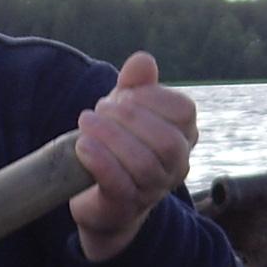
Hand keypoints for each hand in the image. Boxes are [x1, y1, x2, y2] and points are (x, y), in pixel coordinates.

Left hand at [71, 51, 196, 262]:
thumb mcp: (126, 110)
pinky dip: (99, 160)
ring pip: (143, 164)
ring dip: (110, 137)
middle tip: (99, 110)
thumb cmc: (120, 147)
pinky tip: (82, 145)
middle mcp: (176, 166)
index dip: (152, 97)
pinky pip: (119, 184)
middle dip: (129, 118)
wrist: (102, 199)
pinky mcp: (126, 206)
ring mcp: (153, 189)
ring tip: (85, 124)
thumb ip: (135, 85)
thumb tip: (143, 60)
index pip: (184, 111)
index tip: (122, 95)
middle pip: (166, 140)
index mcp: (183, 137)